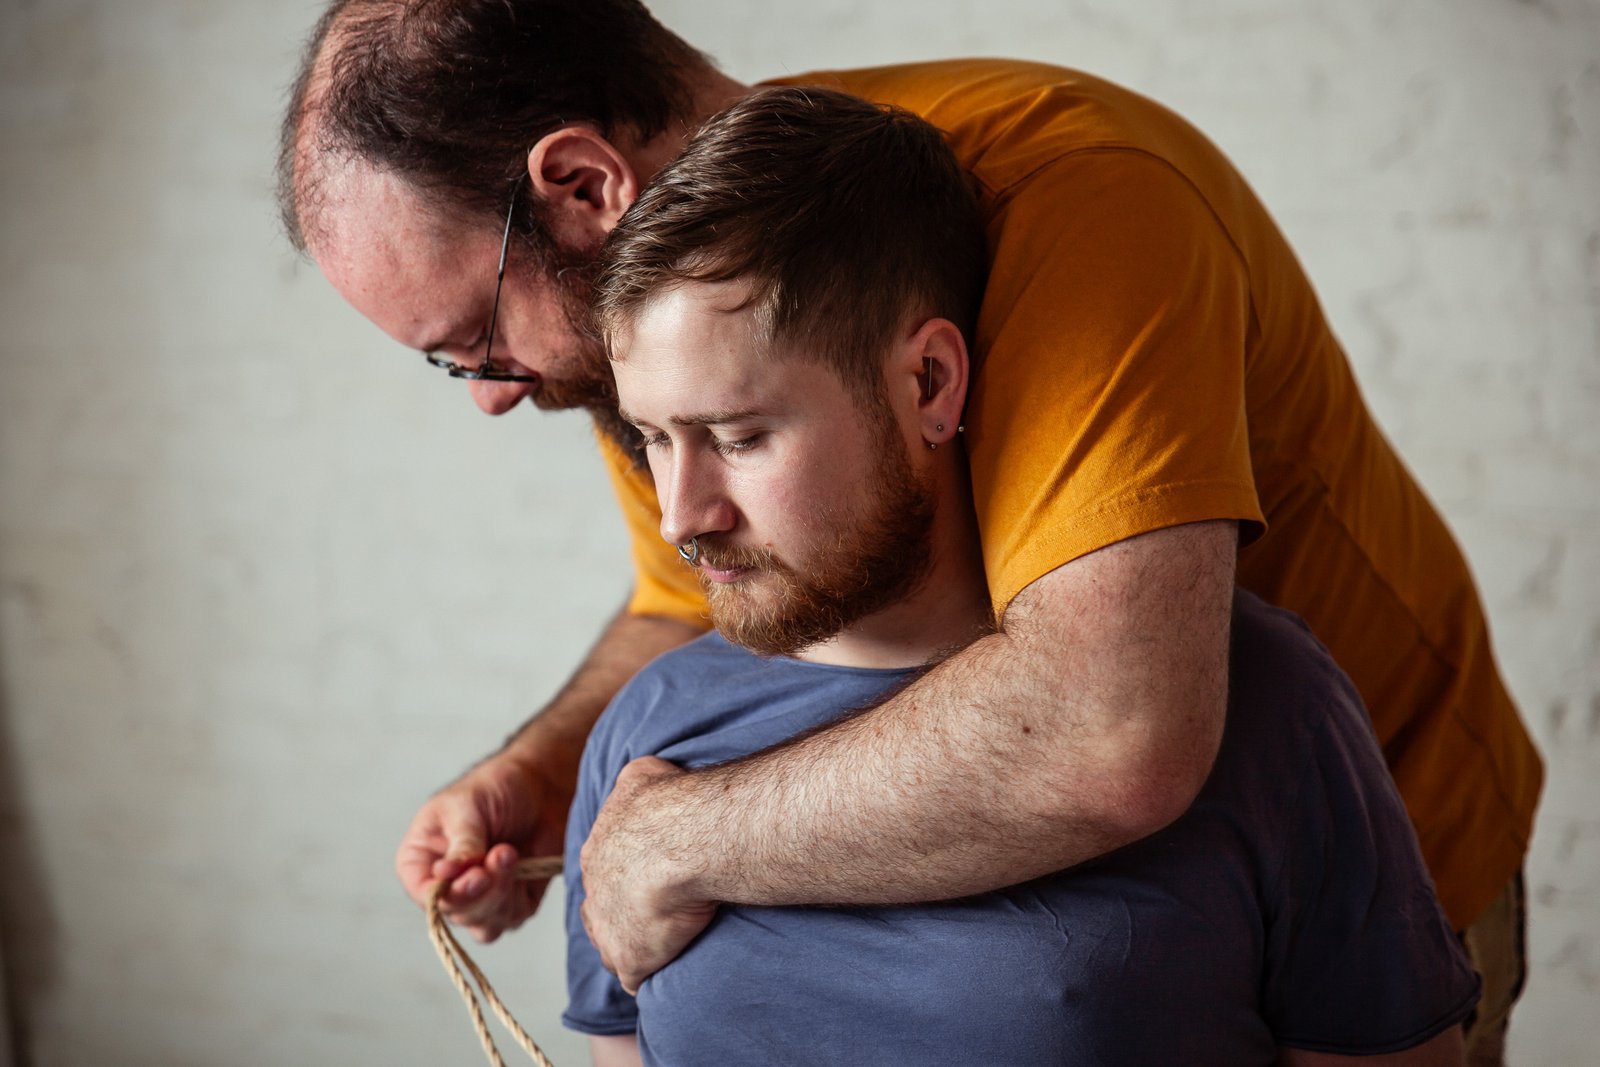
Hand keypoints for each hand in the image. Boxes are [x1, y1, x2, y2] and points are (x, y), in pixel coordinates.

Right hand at [395, 749, 570, 941]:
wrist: (541, 786)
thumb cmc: (496, 787)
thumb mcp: (469, 806)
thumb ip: (462, 843)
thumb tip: (446, 874)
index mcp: (422, 859)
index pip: (422, 892)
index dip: (444, 894)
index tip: (475, 875)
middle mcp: (447, 885)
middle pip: (455, 913)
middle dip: (481, 890)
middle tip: (500, 855)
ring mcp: (480, 897)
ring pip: (483, 925)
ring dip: (501, 893)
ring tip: (510, 853)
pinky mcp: (513, 902)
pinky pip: (512, 919)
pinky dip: (519, 897)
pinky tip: (524, 864)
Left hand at [580, 756, 717, 993]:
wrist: (685, 841)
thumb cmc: (671, 804)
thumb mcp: (642, 776)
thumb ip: (636, 783)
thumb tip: (642, 781)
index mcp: (598, 850)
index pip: (604, 868)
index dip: (627, 872)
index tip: (649, 873)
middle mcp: (595, 889)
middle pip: (602, 908)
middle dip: (625, 909)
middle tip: (655, 908)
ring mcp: (608, 927)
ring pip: (612, 944)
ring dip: (635, 943)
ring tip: (664, 940)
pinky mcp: (629, 958)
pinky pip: (634, 975)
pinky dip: (649, 971)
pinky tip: (670, 961)